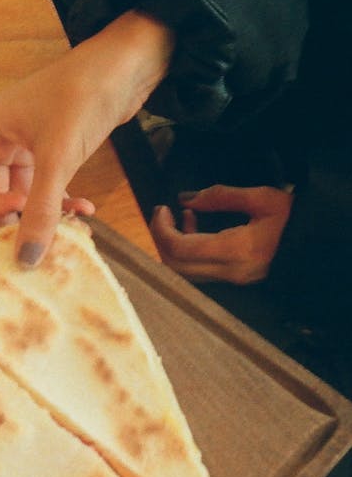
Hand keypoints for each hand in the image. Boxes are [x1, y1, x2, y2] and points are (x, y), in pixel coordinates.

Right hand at [0, 11, 174, 263]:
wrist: (129, 64)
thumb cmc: (85, 96)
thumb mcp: (59, 158)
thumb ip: (41, 210)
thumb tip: (25, 260)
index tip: (23, 221)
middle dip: (22, 216)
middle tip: (49, 234)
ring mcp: (24, 140)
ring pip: (23, 192)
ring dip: (46, 211)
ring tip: (76, 224)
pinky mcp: (49, 146)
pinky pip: (44, 184)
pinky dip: (60, 200)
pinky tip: (84, 209)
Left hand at [150, 184, 293, 283]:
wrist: (314, 241)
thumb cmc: (293, 218)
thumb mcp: (261, 198)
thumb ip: (220, 197)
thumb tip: (186, 198)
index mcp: (237, 251)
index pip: (182, 249)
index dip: (163, 230)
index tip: (161, 209)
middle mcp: (230, 271)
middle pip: (176, 266)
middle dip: (162, 239)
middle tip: (162, 214)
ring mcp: (231, 279)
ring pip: (184, 272)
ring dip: (173, 245)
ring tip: (180, 217)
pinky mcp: (233, 279)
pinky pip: (197, 270)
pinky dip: (187, 251)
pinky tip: (193, 226)